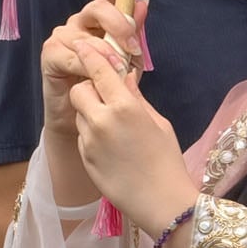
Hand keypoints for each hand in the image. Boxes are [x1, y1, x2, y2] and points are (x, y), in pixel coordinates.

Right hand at [40, 0, 147, 140]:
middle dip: (121, 24)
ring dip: (109, 55)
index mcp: (101, 16)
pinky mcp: (51, 53)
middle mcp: (80, 19)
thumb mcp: (129, 61)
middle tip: (135, 48)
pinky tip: (92, 76)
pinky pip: (74, 53)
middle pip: (101, 4)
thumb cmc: (107, 87)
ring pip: (90, 34)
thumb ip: (135, 33)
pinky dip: (89, 66)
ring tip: (118, 73)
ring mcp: (63, 34)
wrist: (85, 120)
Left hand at [68, 40, 196, 240]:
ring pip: (79, 112)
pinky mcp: (85, 158)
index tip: (85, 45)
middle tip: (104, 94)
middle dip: (88, 87)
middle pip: (80, 89)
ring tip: (111, 125)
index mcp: (125, 106)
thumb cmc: (167, 160)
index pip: (98, 69)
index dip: (90, 54)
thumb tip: (124, 77)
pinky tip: (110, 146)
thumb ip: (136, 97)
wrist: (161, 202)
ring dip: (89, 111)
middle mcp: (102, 120)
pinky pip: (82, 135)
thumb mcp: (158, 123)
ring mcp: (90, 141)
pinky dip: (91, 133)